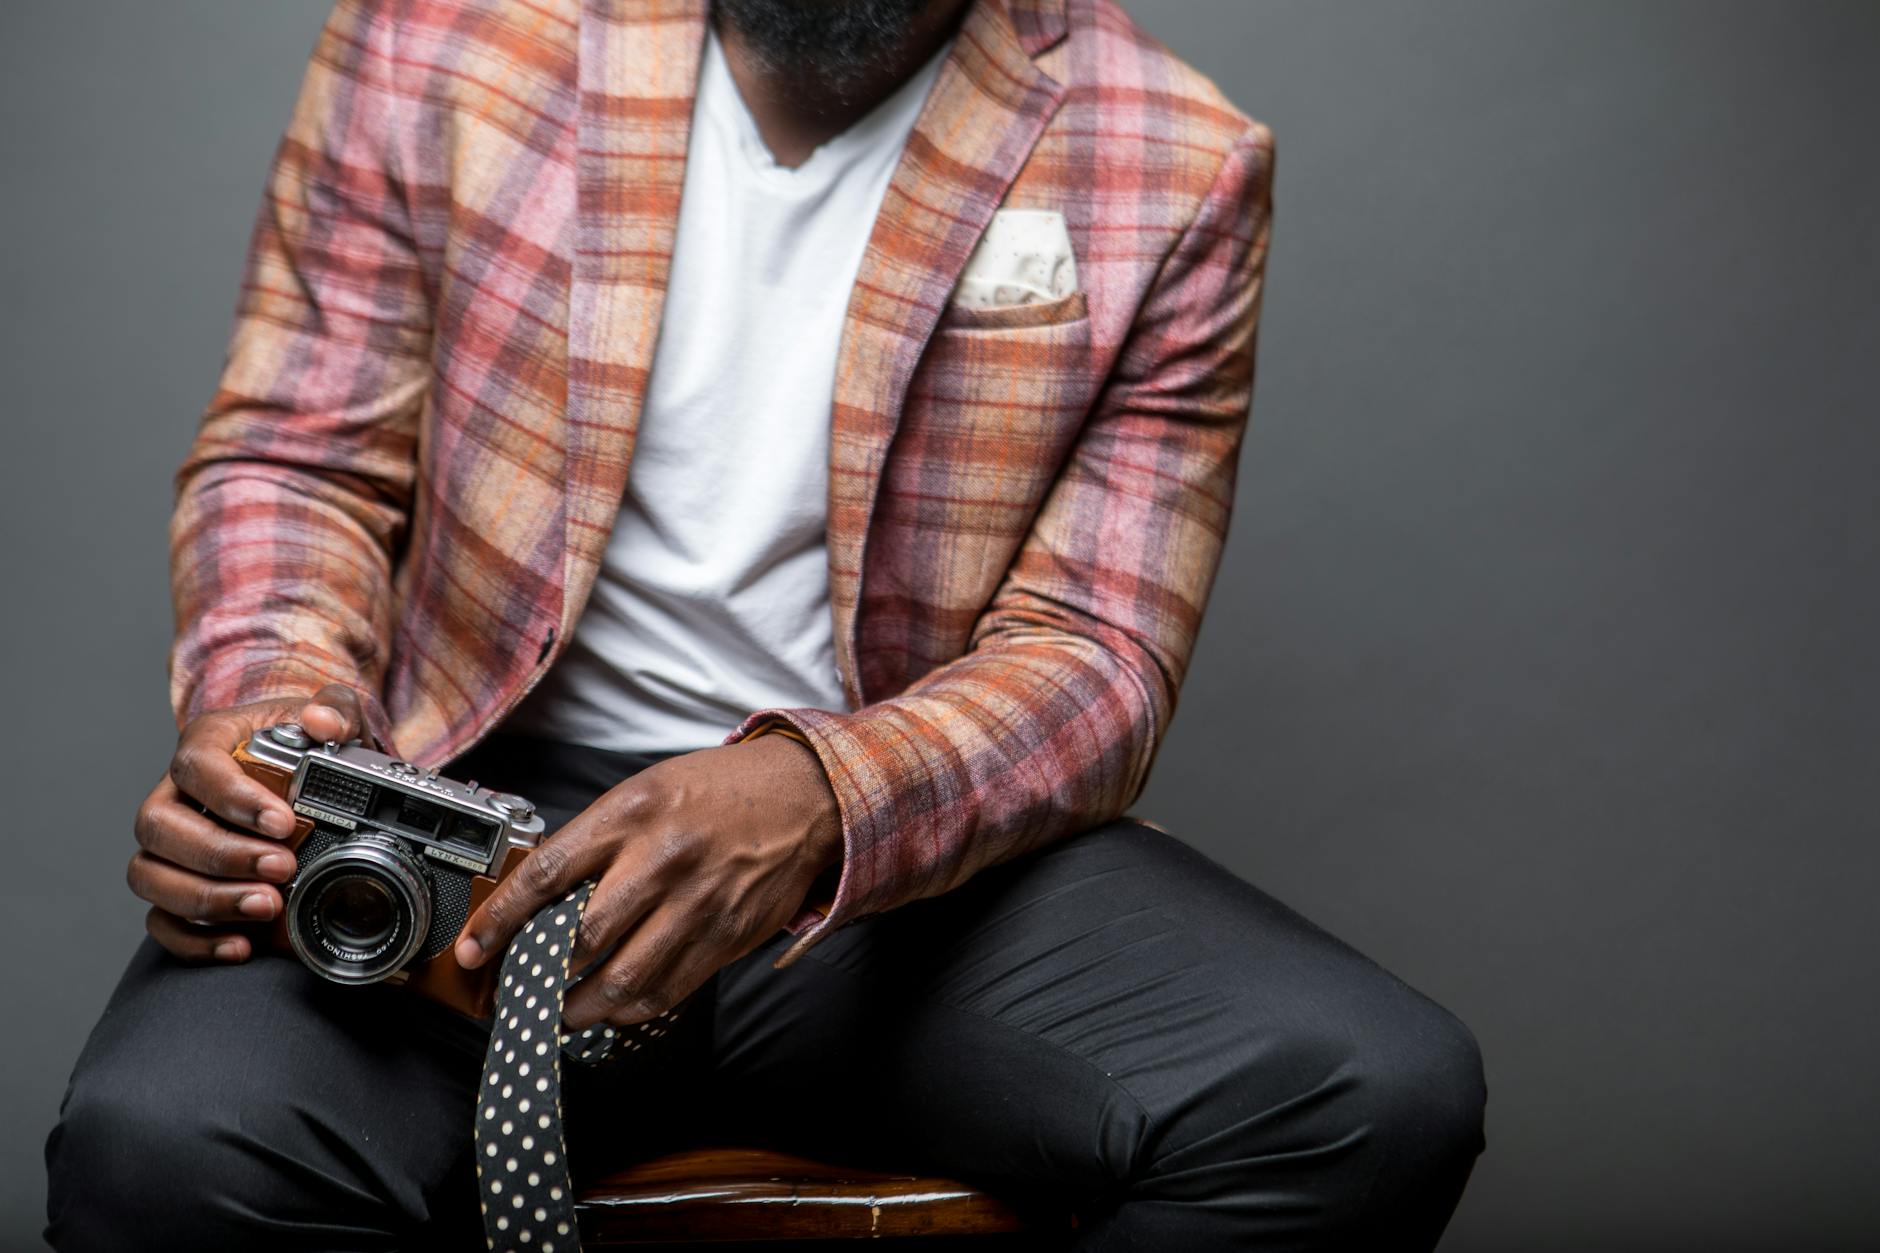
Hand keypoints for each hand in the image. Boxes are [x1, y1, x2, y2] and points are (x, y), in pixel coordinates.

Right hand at [129, 684, 369, 962]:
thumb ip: (336, 709)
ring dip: (206, 898)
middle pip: (159, 826)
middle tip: (282, 867)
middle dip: (220, 854)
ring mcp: (170, 844)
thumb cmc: (308, 743)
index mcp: (207, 744)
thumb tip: (324, 721)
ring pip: (149, 875)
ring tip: (268, 906)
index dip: (232, 797)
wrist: (304, 771)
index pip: (196, 765)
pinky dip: (195, 940)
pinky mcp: (178, 886)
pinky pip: (161, 920)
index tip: (283, 822)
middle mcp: (175, 794)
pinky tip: (242, 946)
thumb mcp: (334, 716)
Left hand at [454, 734, 841, 1029]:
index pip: (547, 874)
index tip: (473, 950)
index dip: (500, 920)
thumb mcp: (646, 791)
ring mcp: (698, 904)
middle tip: (512, 993)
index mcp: (632, 814)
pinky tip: (610, 1009)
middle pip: (580, 939)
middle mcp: (663, 859)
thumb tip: (540, 894)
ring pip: (622, 978)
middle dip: (535, 977)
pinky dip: (629, 1009)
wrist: (805, 796)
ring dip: (578, 1009)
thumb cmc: (717, 791)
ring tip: (556, 1015)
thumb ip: (597, 838)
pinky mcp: (726, 937)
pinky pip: (667, 990)